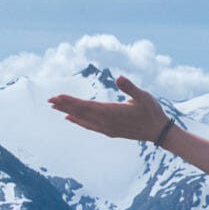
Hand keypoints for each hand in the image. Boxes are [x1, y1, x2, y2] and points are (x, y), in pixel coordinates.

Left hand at [48, 74, 177, 141]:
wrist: (158, 132)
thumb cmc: (152, 112)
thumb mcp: (143, 96)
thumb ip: (130, 87)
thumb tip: (119, 77)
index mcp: (112, 112)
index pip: (86, 106)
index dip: (71, 101)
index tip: (57, 96)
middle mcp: (106, 122)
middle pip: (81, 113)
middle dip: (65, 105)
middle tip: (49, 100)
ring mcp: (107, 128)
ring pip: (83, 119)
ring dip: (68, 112)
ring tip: (55, 107)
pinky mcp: (109, 131)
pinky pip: (89, 126)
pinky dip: (78, 121)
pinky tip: (70, 118)